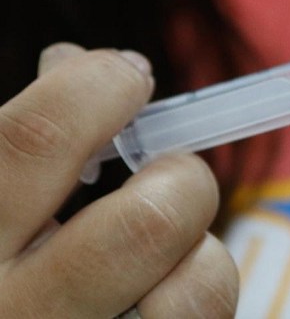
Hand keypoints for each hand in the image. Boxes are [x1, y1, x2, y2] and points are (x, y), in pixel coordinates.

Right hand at [0, 44, 237, 316]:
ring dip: (203, 252)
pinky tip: (156, 298)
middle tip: (170, 174)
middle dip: (182, 178)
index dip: (98, 88)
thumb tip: (73, 62)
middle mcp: (10, 313)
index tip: (127, 77)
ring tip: (170, 253)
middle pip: (148, 222)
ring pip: (197, 290)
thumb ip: (14, 144)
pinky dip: (197, 298)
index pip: (35, 139)